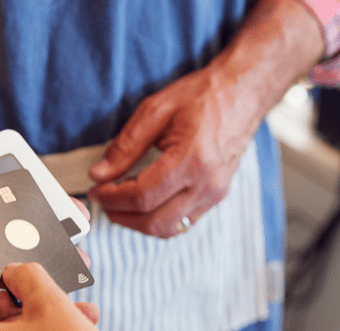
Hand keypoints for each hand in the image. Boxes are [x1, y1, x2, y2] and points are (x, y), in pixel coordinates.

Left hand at [88, 67, 260, 237]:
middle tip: (103, 201)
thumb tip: (99, 173)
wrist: (243, 93)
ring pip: (170, 229)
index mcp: (192, 160)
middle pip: (155, 222)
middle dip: (122, 216)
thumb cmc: (202, 96)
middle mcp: (206, 184)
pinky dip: (159, 219)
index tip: (96, 190)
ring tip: (120, 205)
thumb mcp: (156, 110)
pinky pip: (184, 222)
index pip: (142, 196)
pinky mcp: (217, 196)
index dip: (113, 198)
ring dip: (139, 223)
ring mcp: (215, 194)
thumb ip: (125, 145)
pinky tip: (145, 203)